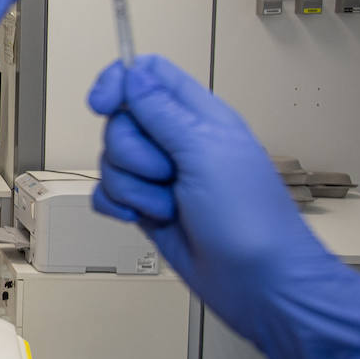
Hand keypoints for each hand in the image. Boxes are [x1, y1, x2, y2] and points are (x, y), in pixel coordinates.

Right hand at [89, 55, 359, 358]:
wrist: (257, 283)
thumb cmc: (249, 219)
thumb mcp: (206, 151)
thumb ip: (162, 110)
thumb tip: (132, 74)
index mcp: (198, 117)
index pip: (147, 75)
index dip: (117, 83)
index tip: (101, 104)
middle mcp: (177, 142)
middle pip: (120, 123)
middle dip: (131, 153)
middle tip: (167, 174)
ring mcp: (161, 177)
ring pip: (111, 162)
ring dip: (133, 188)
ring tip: (169, 205)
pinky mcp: (148, 208)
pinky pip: (108, 195)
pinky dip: (118, 207)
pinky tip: (143, 219)